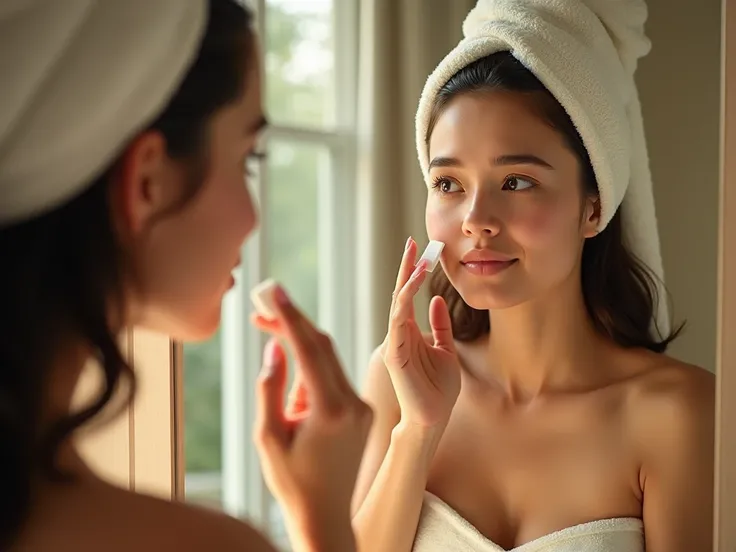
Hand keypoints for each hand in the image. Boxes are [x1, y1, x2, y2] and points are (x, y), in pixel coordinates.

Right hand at [253, 285, 372, 551]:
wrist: (326, 514)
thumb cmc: (290, 480)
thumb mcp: (268, 437)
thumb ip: (270, 389)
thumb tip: (276, 347)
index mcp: (329, 410)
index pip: (307, 350)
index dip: (288, 317)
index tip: (273, 291)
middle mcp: (352, 403)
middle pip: (322, 347)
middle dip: (293, 322)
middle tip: (265, 302)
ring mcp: (362, 407)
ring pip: (330, 361)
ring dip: (300, 350)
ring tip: (274, 358)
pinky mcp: (364, 411)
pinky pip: (336, 378)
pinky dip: (313, 372)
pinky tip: (294, 390)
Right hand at [381, 237, 461, 428]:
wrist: (433, 419)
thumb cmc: (437, 389)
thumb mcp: (446, 350)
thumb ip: (440, 326)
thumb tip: (436, 300)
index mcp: (409, 331)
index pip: (409, 295)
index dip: (413, 271)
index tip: (420, 249)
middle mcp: (399, 333)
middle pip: (400, 292)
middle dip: (406, 267)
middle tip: (412, 242)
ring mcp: (395, 342)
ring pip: (398, 303)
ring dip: (406, 279)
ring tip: (417, 259)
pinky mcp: (395, 354)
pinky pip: (397, 321)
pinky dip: (404, 301)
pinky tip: (412, 285)